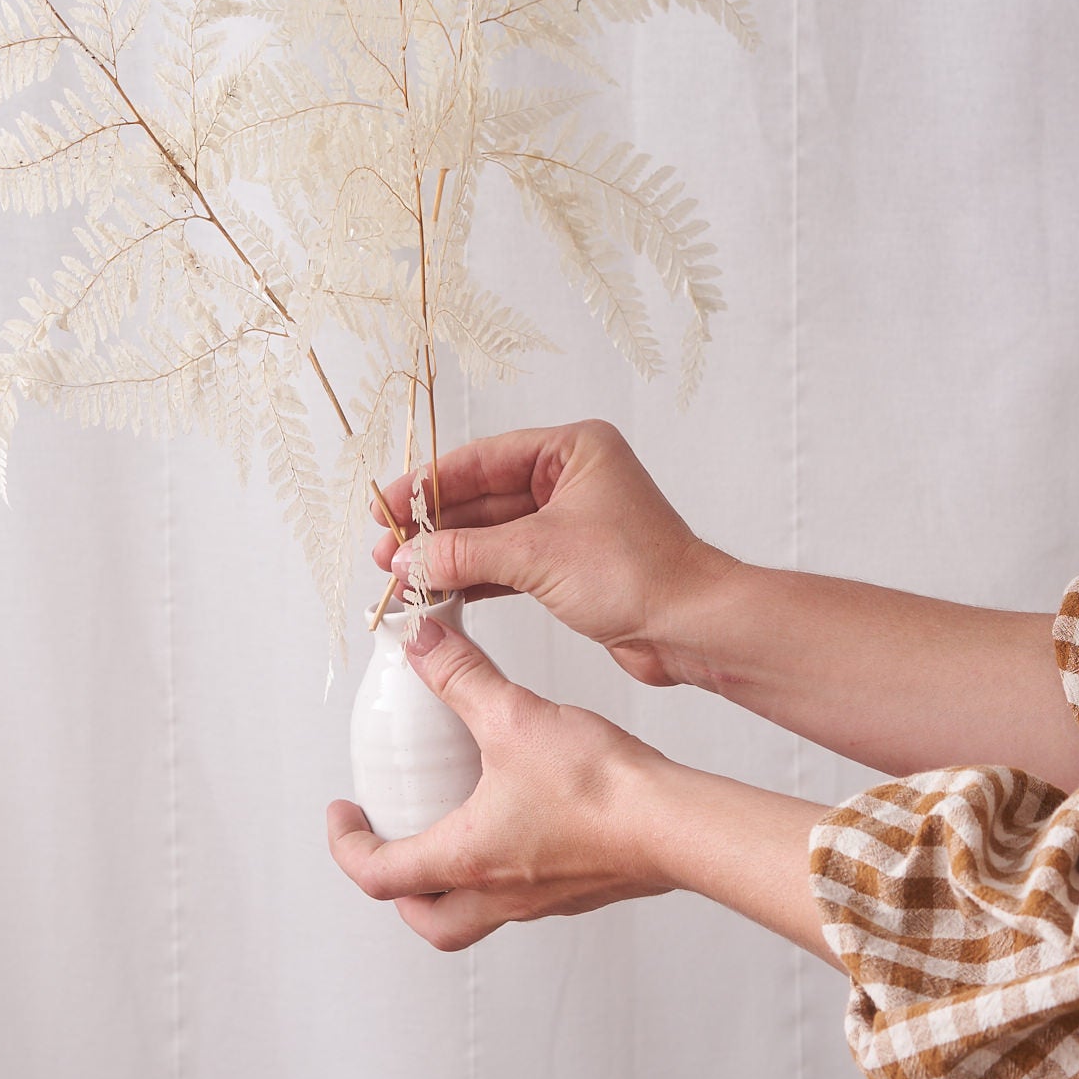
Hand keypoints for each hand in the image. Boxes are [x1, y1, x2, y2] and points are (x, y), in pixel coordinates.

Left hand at [326, 614, 670, 950]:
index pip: (381, 877)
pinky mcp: (579, 887)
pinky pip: (521, 894)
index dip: (347, 847)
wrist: (675, 823)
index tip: (341, 815)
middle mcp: (500, 892)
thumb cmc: (597, 786)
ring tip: (447, 826)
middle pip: (428, 920)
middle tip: (387, 841)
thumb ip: (460, 676)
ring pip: (475, 914)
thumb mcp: (511, 715)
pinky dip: (499, 868)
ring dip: (449, 882)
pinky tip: (514, 817)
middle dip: (398, 888)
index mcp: (467, 859)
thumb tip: (421, 643)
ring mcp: (542, 897)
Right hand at [375, 420, 735, 686]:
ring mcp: (569, 523)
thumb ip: (465, 552)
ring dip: (448, 556)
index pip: (482, 459)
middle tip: (386, 552)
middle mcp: (569, 479)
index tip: (387, 507)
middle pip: (482, 496)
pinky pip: (507, 563)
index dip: (428, 484)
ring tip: (400, 578)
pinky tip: (438, 590)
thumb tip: (407, 559)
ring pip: (492, 533)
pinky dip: (473, 577)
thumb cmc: (638, 573)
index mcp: (572, 450)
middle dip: (433, 527)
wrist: (691, 628)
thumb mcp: (537, 553)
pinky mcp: (568, 564)